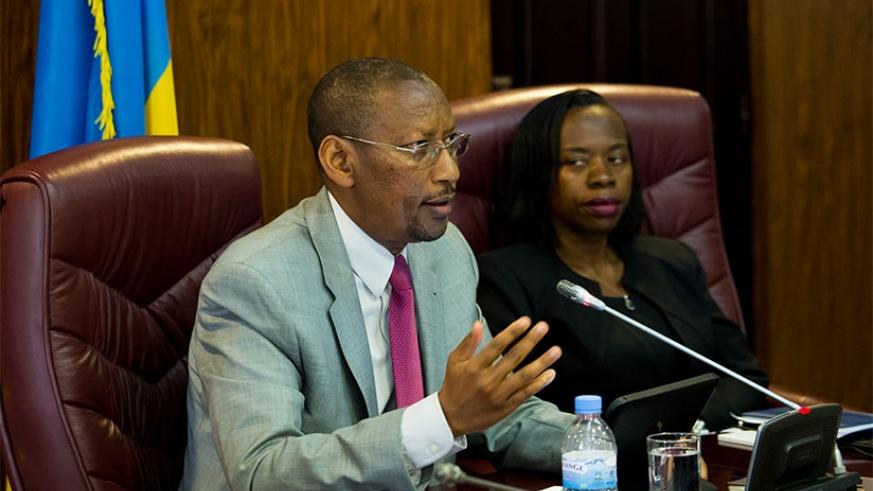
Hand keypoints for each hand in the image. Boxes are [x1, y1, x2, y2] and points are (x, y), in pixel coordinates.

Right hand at [437, 317, 561, 436]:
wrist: (451, 417)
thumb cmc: (454, 385)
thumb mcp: (454, 361)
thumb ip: (468, 343)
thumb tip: (478, 324)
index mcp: (475, 366)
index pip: (497, 344)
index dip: (513, 331)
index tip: (526, 321)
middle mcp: (488, 380)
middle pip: (514, 357)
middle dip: (531, 340)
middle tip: (544, 327)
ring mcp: (499, 394)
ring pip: (524, 376)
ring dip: (542, 362)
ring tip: (556, 350)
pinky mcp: (506, 407)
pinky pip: (526, 393)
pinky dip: (539, 383)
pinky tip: (550, 373)